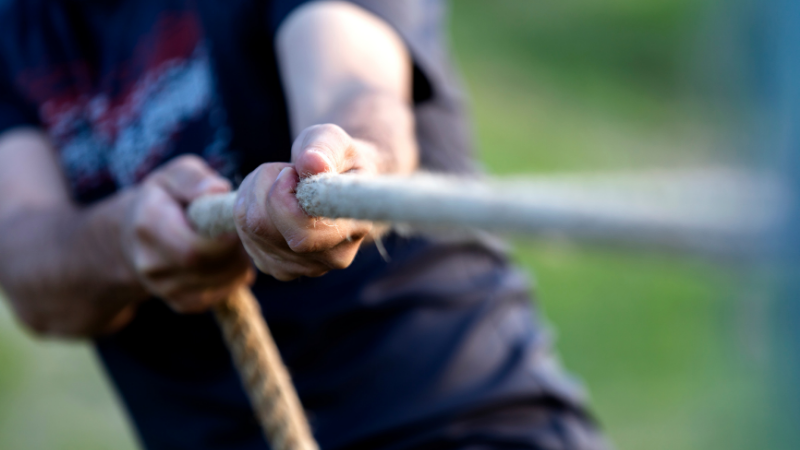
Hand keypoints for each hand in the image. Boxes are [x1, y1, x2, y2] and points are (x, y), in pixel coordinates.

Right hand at [121, 155, 253, 312]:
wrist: (136, 235)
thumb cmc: (164, 198)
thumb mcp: (174, 175)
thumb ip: (194, 179)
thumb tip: (217, 189)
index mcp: (148, 225)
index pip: (194, 248)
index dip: (226, 239)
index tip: (238, 223)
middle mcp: (151, 263)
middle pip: (209, 267)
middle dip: (236, 250)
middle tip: (242, 232)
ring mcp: (164, 288)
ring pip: (220, 283)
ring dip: (239, 263)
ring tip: (233, 243)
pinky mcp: (181, 302)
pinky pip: (220, 295)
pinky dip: (234, 278)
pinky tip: (227, 260)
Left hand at [234, 124, 373, 280]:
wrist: (343, 185)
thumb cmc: (338, 160)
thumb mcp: (335, 140)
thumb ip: (325, 147)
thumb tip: (311, 163)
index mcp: (353, 227)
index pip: (302, 233)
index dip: (282, 199)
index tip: (290, 172)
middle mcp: (330, 258)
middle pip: (264, 227)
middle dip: (263, 187)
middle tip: (284, 170)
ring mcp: (302, 268)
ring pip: (250, 228)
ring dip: (254, 193)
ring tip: (279, 179)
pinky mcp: (278, 267)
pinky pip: (245, 235)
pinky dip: (248, 208)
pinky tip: (270, 199)